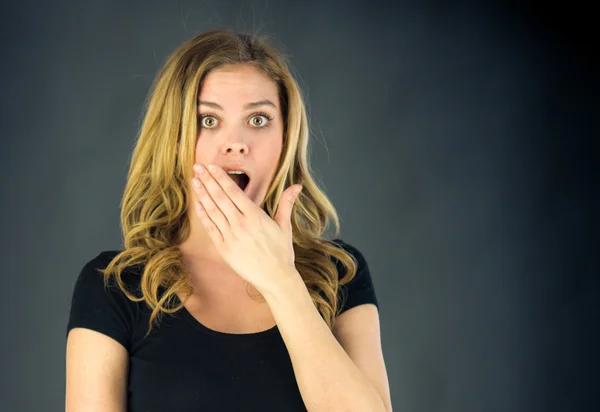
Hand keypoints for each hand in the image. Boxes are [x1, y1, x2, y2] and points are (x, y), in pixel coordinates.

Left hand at [191, 163, 302, 294]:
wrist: (275, 278)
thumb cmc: (281, 252)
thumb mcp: (285, 226)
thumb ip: (286, 203)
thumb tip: (297, 185)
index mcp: (255, 216)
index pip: (234, 192)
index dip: (221, 178)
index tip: (212, 166)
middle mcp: (241, 224)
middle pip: (220, 198)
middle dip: (207, 181)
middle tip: (197, 167)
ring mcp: (230, 237)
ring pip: (213, 211)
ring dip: (202, 195)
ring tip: (194, 181)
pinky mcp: (224, 249)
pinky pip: (211, 229)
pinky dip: (203, 216)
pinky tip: (197, 205)